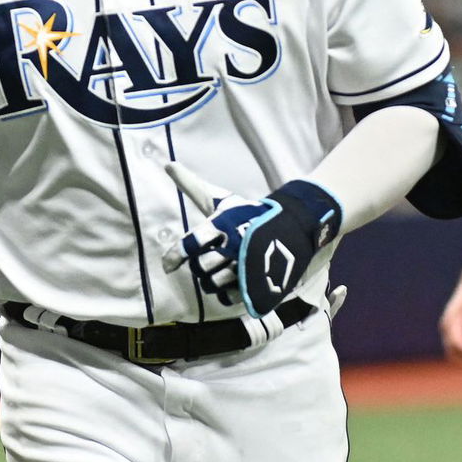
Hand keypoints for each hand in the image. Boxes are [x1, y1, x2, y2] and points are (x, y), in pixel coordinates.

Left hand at [162, 162, 341, 317]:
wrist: (293, 225)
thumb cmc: (248, 213)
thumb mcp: (221, 199)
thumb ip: (191, 185)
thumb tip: (168, 164)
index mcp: (222, 224)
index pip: (191, 243)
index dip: (175, 256)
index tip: (168, 265)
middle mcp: (233, 245)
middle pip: (200, 267)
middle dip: (199, 266)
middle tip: (207, 260)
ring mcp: (247, 265)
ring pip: (213, 283)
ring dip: (211, 280)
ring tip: (220, 270)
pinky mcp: (258, 282)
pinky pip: (229, 297)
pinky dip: (226, 293)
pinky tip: (231, 283)